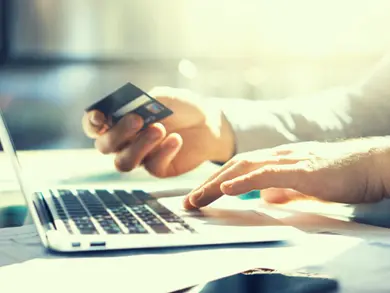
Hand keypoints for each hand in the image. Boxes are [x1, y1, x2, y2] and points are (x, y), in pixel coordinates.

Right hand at [82, 87, 234, 176]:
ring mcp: (140, 157)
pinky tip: (176, 139)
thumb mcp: (163, 97)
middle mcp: (124, 142)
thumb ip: (144, 103)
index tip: (100, 116)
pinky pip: (152, 166)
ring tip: (160, 129)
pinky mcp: (158, 169)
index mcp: (119, 121)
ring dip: (139, 146)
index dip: (91, 122)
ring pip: (123, 163)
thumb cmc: (181, 107)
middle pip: (105, 146)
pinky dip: (163, 152)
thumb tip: (127, 111)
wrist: (208, 123)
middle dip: (118, 133)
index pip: (93, 125)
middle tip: (138, 119)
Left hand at [183, 138, 389, 208]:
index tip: (200, 196)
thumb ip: (284, 189)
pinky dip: (244, 182)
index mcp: (278, 159)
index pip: (240, 168)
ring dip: (218, 183)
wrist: (370, 165)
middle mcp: (278, 155)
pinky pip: (267, 174)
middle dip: (208, 184)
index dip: (216, 181)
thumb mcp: (304, 185)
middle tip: (189, 201)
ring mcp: (289, 160)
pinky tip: (227, 190)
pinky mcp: (302, 169)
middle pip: (235, 166)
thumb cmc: (341, 175)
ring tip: (198, 198)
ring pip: (245, 168)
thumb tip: (266, 199)